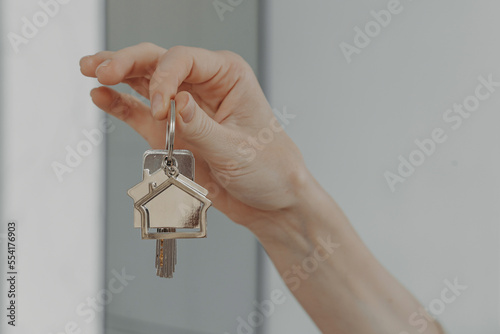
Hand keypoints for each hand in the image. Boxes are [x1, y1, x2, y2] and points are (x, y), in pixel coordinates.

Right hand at [80, 43, 305, 228]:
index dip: (163, 78)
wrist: (272, 202)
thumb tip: (174, 102)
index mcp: (228, 77)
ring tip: (91, 70)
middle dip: (127, 62)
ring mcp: (185, 109)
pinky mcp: (173, 134)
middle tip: (100, 69)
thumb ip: (202, 127)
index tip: (159, 110)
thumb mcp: (237, 149)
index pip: (184, 60)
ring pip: (144, 82)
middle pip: (158, 62)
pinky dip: (121, 106)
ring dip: (117, 76)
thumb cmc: (271, 169)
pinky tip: (101, 97)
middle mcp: (204, 86)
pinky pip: (141, 115)